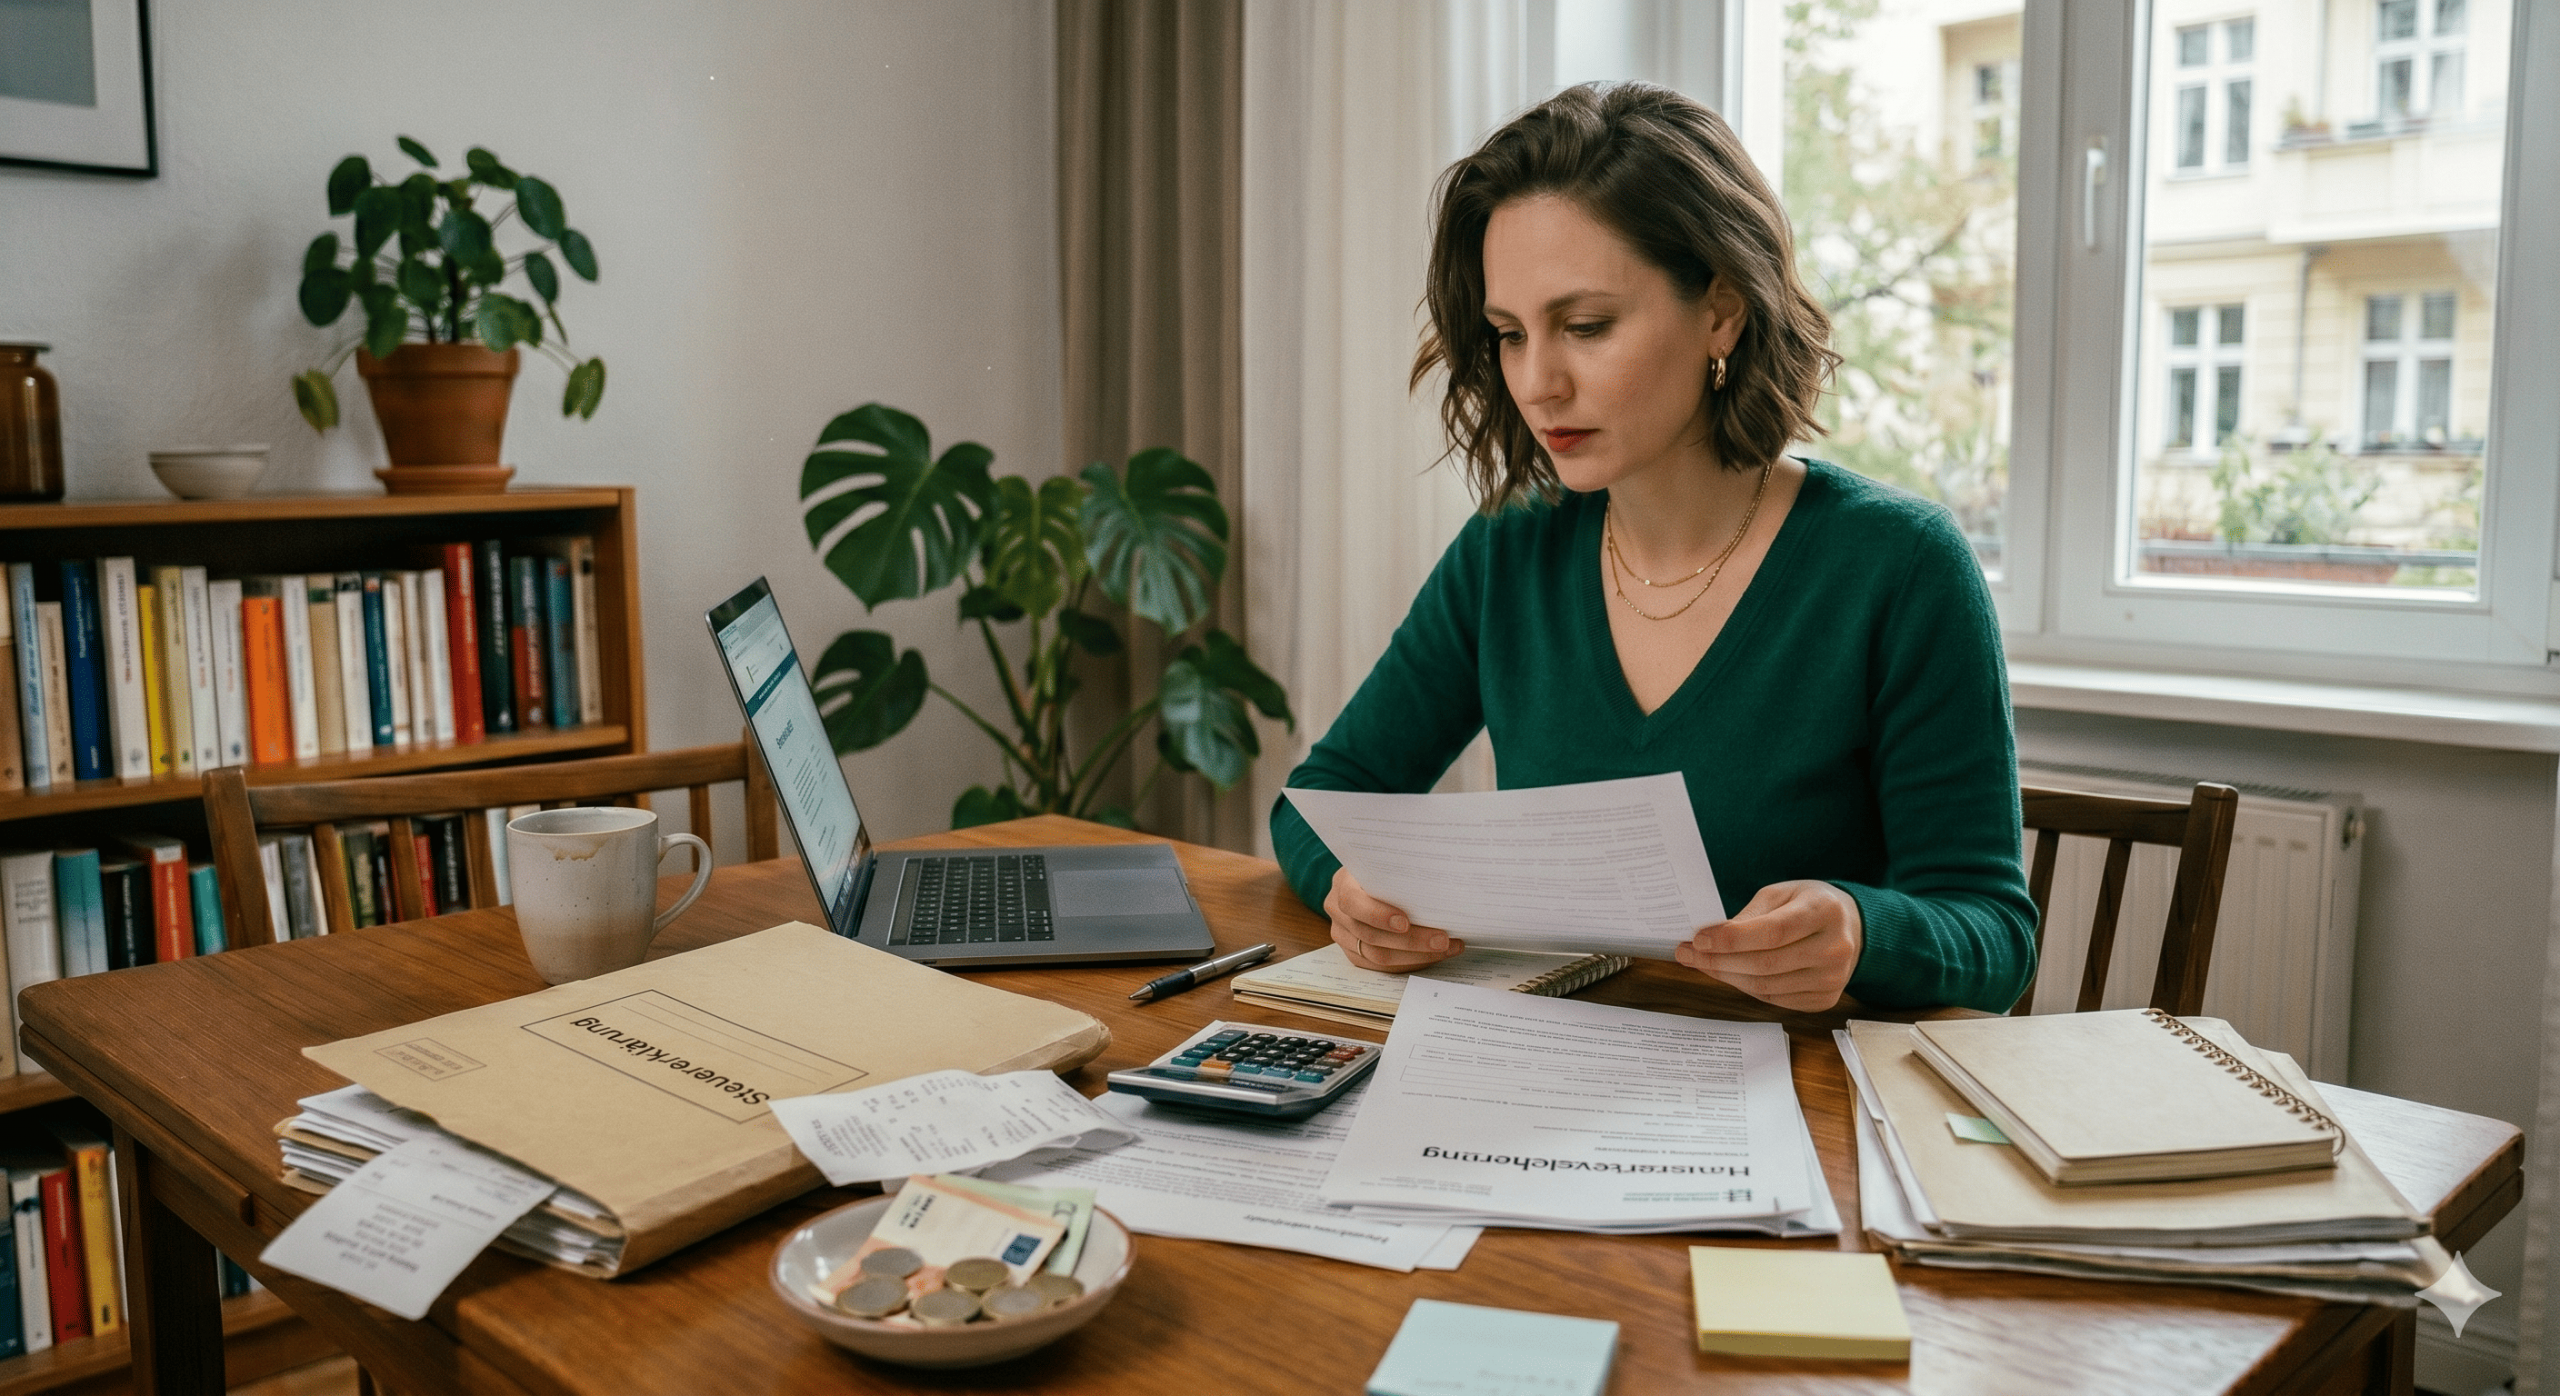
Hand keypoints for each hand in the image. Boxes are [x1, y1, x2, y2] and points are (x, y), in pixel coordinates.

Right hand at [1324, 867, 1464, 971]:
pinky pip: (1381, 967)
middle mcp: (1338, 911)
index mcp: (1343, 883)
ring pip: (1377, 957)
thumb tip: (1441, 882)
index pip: (1353, 902)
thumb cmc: (1385, 869)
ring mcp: (1343, 935)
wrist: (1370, 880)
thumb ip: (1403, 872)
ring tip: (1447, 948)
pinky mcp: (1353, 953)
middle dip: (1411, 941)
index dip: (1377, 915)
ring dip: (1417, 956)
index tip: (1405, 922)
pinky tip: (1433, 955)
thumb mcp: (1390, 863)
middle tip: (1443, 940)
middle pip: (1370, 935)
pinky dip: (1410, 963)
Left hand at [1673, 880, 1863, 1011]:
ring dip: (1726, 976)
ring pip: (1766, 987)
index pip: (1772, 932)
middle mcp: (1834, 948)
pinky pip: (1774, 1000)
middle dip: (1718, 961)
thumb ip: (1750, 914)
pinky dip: (1745, 988)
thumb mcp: (1782, 893)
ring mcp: (1833, 979)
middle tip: (1688, 954)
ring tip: (1702, 963)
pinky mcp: (1824, 1000)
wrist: (1853, 928)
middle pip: (1765, 964)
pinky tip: (1729, 974)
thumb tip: (1711, 937)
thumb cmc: (1810, 905)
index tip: (1698, 939)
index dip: (1730, 939)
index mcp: (1824, 912)